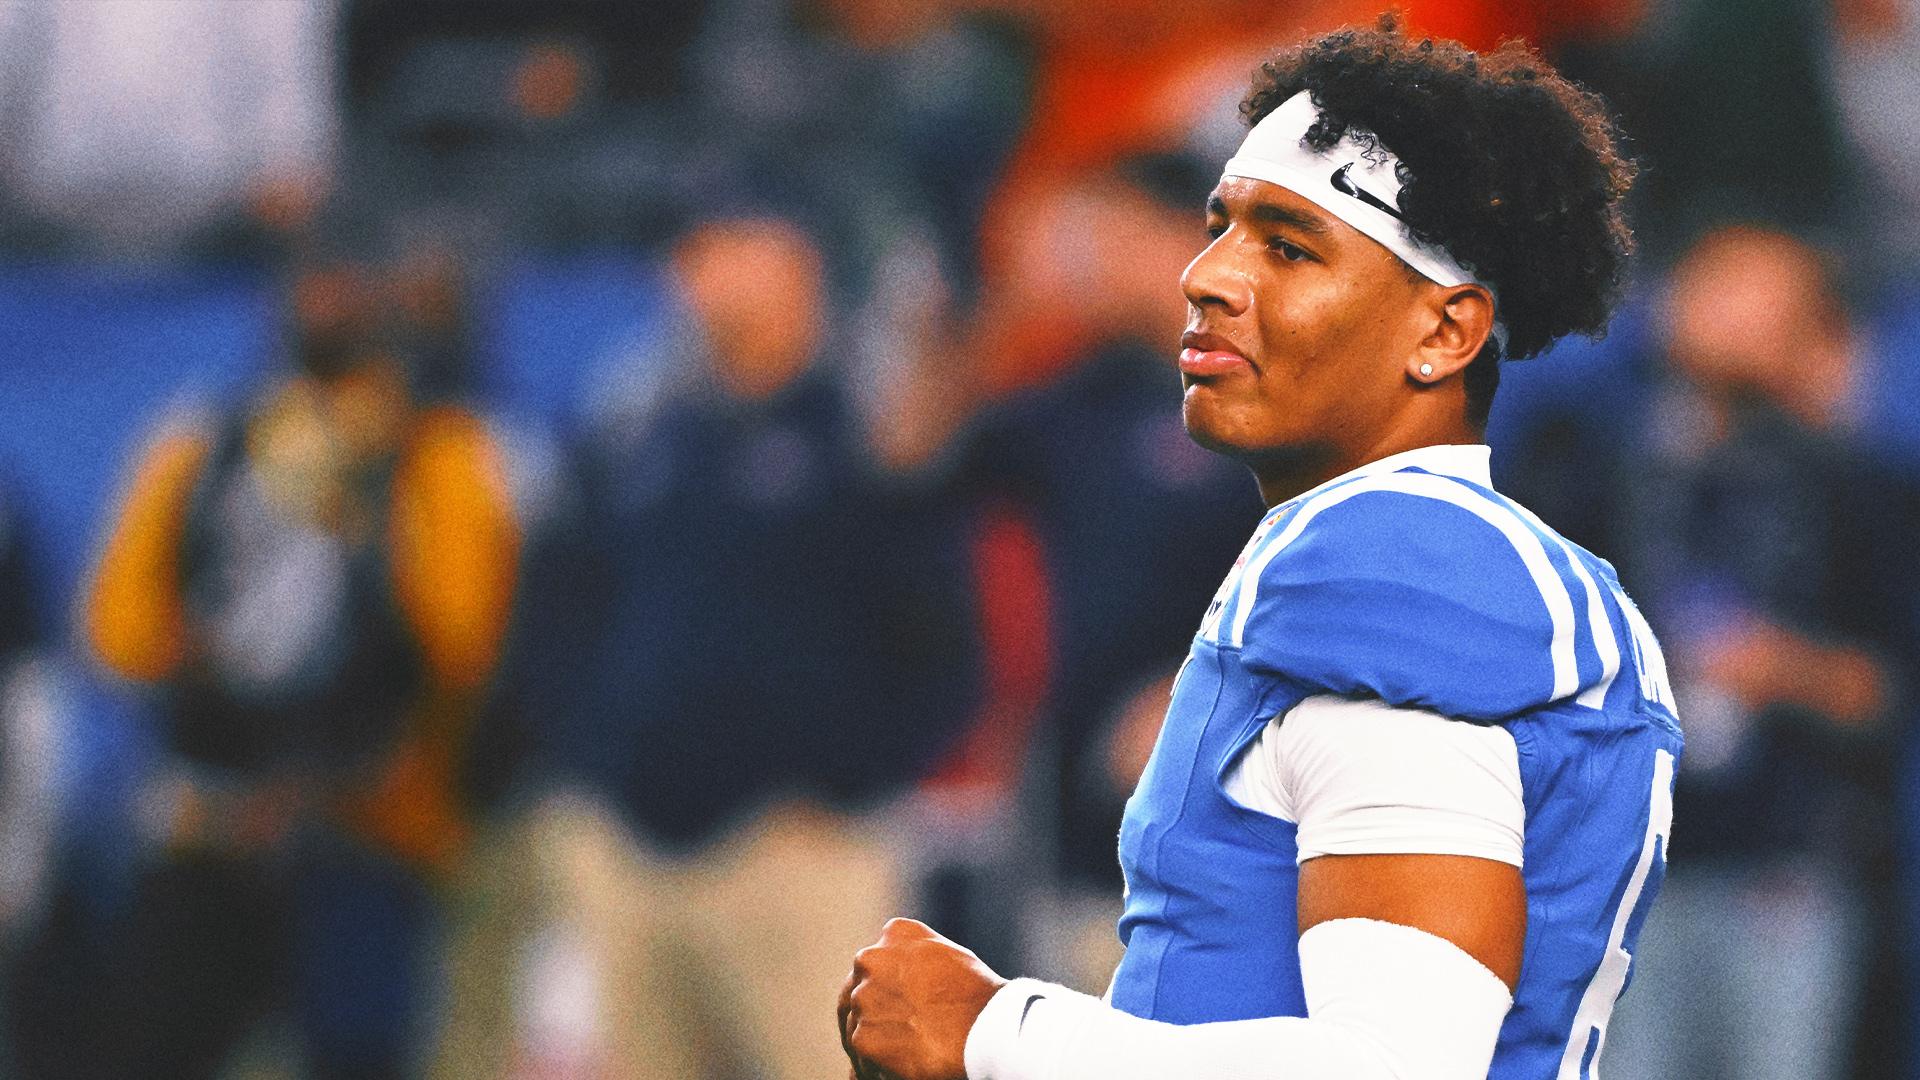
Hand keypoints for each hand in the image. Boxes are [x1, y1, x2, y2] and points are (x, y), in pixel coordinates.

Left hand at [839, 918, 1006, 1079]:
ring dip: (875, 1040)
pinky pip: (862, 1055)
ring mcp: (864, 999)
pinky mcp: (864, 1036)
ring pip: (857, 1025)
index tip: (893, 1009)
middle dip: (873, 1014)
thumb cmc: (978, 996)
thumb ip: (916, 956)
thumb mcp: (948, 955)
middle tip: (894, 1036)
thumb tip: (903, 977)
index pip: (873, 965)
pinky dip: (875, 1065)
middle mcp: (871, 960)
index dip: (881, 990)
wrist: (988, 1029)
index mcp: (895, 934)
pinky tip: (897, 1068)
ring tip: (902, 1052)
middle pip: (858, 993)